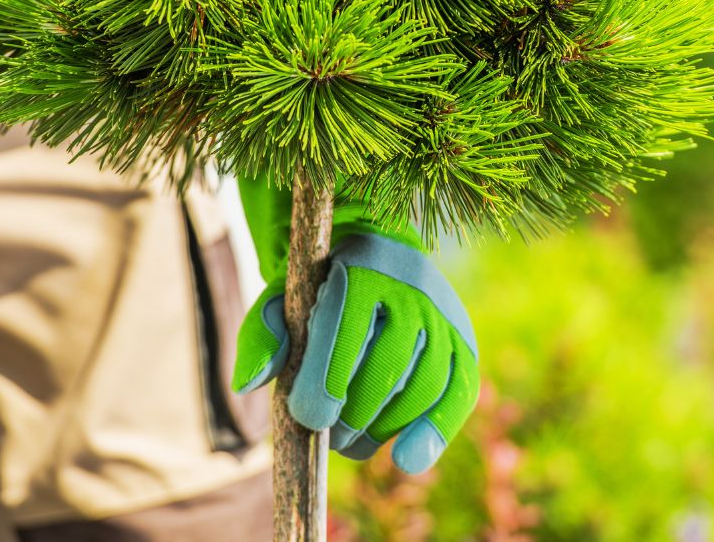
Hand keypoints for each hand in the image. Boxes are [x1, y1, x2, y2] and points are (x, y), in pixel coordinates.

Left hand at [234, 233, 479, 473]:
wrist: (377, 254)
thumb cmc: (320, 288)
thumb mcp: (284, 298)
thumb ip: (263, 335)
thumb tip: (249, 383)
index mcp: (359, 267)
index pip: (345, 329)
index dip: (325, 380)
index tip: (307, 418)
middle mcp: (410, 287)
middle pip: (386, 365)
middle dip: (351, 413)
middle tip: (327, 435)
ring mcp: (444, 315)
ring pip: (421, 386)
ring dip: (383, 428)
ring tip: (351, 442)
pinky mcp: (465, 343)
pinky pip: (458, 395)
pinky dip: (434, 433)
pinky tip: (406, 459)